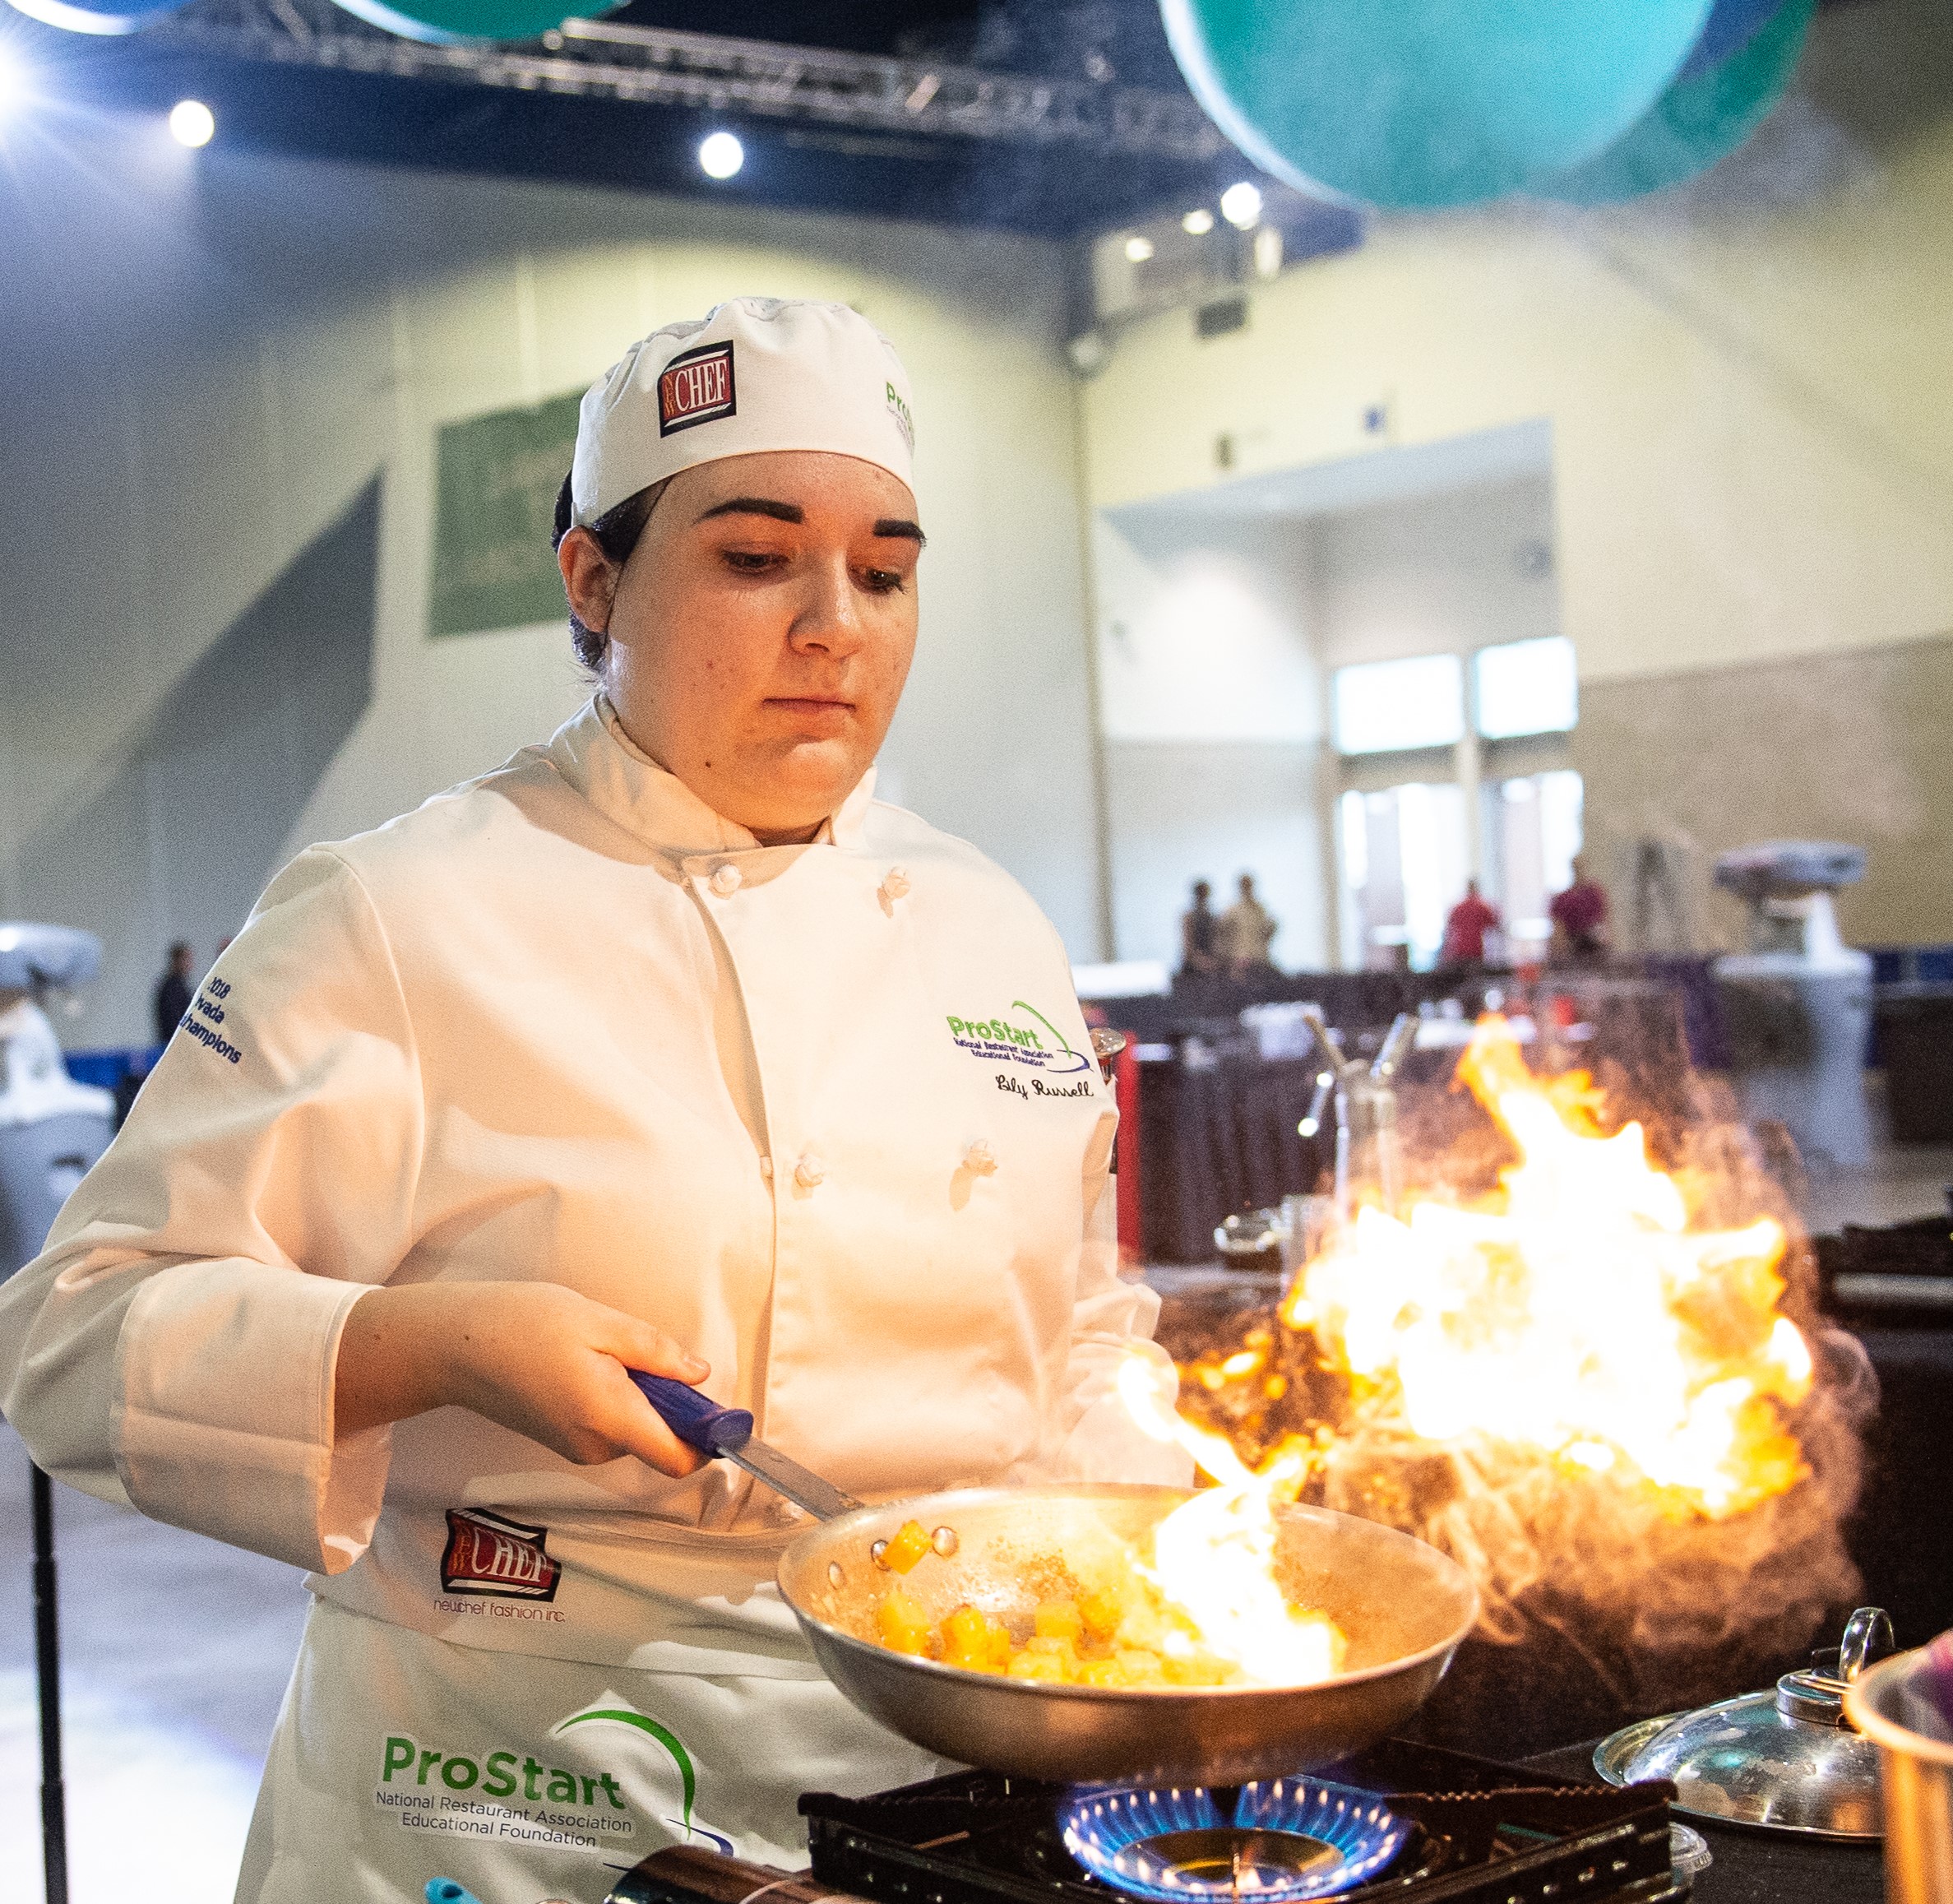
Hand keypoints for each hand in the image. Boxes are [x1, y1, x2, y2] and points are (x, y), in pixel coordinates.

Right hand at [334, 1281, 709, 1475]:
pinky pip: (610, 1427)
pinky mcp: (562, 1440)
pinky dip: (615, 1400)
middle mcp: (596, 1446)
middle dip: (669, 1402)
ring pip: (635, 1431)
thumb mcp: (602, 1322)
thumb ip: (656, 1352)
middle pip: (660, 1441)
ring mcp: (576, 1448)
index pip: (678, 1459)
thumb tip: (700, 1376)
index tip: (717, 1407)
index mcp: (611, 1418)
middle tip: (637, 1351)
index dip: (708, 1439)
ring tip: (599, 1351)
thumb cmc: (526, 1325)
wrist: (456, 1345)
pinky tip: (582, 1364)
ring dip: (638, 1397)